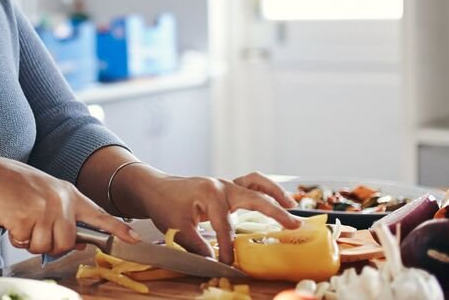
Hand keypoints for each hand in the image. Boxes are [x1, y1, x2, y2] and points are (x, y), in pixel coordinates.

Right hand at [0, 156, 139, 256]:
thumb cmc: (14, 185)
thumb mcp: (46, 194)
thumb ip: (64, 215)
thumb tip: (81, 242)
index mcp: (68, 193)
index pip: (99, 214)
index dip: (117, 229)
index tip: (134, 239)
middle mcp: (60, 201)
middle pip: (67, 242)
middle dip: (50, 243)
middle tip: (34, 229)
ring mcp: (44, 209)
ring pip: (46, 246)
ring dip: (30, 241)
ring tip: (21, 221)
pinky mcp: (26, 218)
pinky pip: (25, 243)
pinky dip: (15, 237)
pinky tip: (10, 220)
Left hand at [117, 168, 300, 264]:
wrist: (155, 188)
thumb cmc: (164, 204)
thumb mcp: (176, 227)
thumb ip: (196, 244)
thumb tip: (213, 262)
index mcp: (209, 194)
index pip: (225, 226)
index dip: (228, 248)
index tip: (229, 264)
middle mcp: (221, 185)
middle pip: (254, 198)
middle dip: (275, 212)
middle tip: (293, 226)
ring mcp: (225, 184)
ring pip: (256, 183)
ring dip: (275, 193)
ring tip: (292, 205)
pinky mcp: (226, 187)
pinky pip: (250, 183)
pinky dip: (265, 190)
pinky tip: (278, 199)